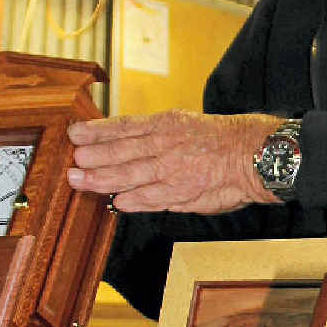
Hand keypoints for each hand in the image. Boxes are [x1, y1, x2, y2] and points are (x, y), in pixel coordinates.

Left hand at [67, 110, 283, 213]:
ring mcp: (172, 169)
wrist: (255, 154)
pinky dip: (133, 200)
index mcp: (167, 124)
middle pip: (120, 150)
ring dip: (101, 178)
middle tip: (70, 158)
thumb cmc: (225, 140)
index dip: (97, 130)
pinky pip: (151, 197)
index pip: (124, 126)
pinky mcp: (182, 192)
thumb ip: (159, 138)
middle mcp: (166, 144)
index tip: (75, 132)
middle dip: (92, 154)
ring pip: (129, 174)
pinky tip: (116, 202)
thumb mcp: (188, 125)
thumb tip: (130, 146)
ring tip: (79, 179)